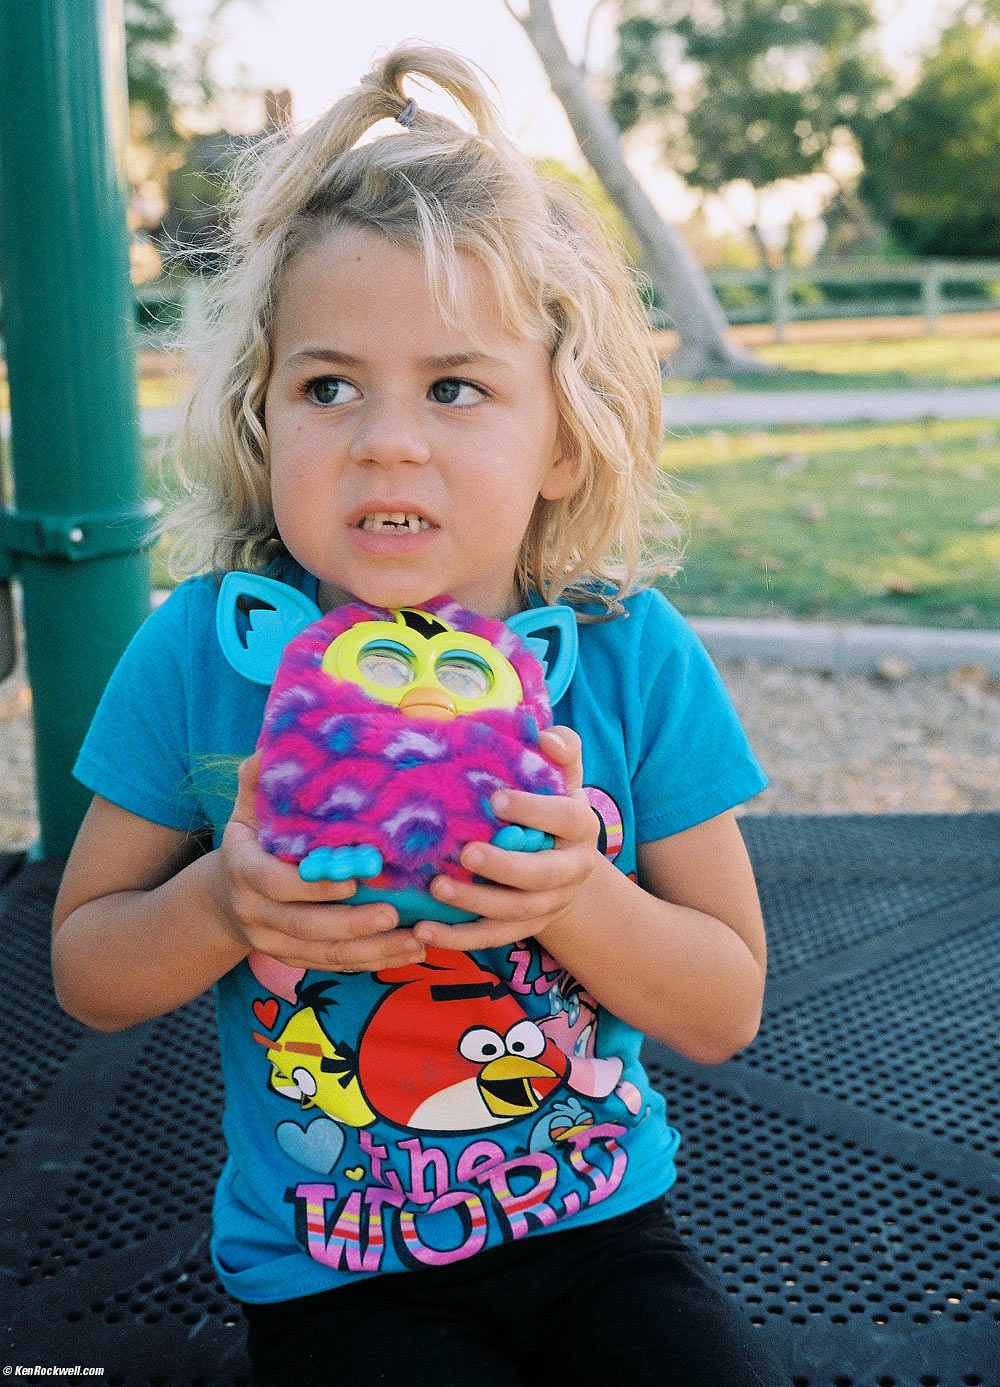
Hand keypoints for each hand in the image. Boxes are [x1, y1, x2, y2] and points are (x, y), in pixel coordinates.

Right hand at [206, 751, 425, 971]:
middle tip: (395, 915)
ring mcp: (273, 942)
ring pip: (324, 954)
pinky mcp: (294, 959)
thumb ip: (259, 781)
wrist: (224, 899)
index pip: (276, 884)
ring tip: (417, 940)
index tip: (354, 880)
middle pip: (304, 926)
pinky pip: (335, 966)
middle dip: (352, 924)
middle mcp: (255, 912)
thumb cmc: (251, 842)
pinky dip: (373, 963)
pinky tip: (410, 953)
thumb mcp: (247, 809)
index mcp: (244, 870)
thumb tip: (270, 748)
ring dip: (372, 950)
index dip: (314, 886)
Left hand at [415, 725, 598, 952]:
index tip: (496, 800)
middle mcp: (571, 871)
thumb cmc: (551, 808)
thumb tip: (545, 738)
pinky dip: (458, 938)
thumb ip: (560, 750)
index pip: (566, 818)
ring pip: (515, 911)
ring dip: (475, 902)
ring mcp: (549, 904)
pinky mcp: (524, 928)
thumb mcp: (562, 776)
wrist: (565, 866)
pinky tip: (424, 931)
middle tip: (466, 853)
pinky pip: (491, 938)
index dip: (535, 811)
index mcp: (581, 827)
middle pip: (542, 876)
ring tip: (436, 887)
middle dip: (504, 867)